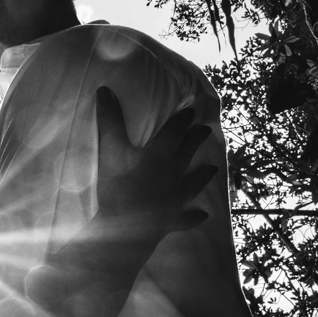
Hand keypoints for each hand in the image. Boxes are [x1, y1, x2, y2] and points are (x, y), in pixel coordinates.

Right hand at [95, 86, 217, 240]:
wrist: (125, 226)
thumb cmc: (118, 185)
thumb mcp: (110, 149)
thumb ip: (109, 120)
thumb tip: (104, 90)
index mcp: (160, 155)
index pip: (174, 132)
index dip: (182, 120)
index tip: (190, 111)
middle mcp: (174, 174)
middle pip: (188, 153)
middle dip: (196, 139)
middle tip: (205, 130)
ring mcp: (175, 198)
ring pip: (194, 183)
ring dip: (203, 175)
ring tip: (212, 169)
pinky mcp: (172, 219)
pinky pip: (186, 218)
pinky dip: (194, 216)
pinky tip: (202, 216)